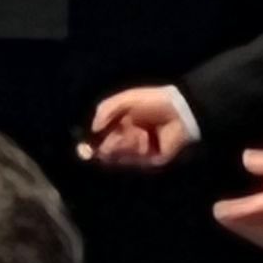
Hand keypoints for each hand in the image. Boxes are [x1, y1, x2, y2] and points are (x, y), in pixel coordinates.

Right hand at [80, 86, 195, 168]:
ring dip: (121, 146)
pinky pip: (134, 161)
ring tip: (134, 133)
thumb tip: (92, 130)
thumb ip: (104, 111)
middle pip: (107, 152)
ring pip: (118, 157)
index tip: (84, 148)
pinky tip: (142, 137)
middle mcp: (128, 140)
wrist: (179, 110)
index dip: (91, 144)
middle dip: (106, 147)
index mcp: (121, 125)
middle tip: (108, 142)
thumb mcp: (124, 100)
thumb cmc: (153, 101)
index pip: (101, 140)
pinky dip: (134, 149)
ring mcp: (139, 152)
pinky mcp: (150, 161)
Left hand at [212, 151, 262, 254]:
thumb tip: (244, 160)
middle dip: (235, 222)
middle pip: (250, 227)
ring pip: (261, 238)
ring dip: (246, 232)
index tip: (217, 209)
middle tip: (224, 217)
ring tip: (237, 225)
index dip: (228, 211)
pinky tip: (258, 234)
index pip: (246, 211)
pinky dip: (262, 240)